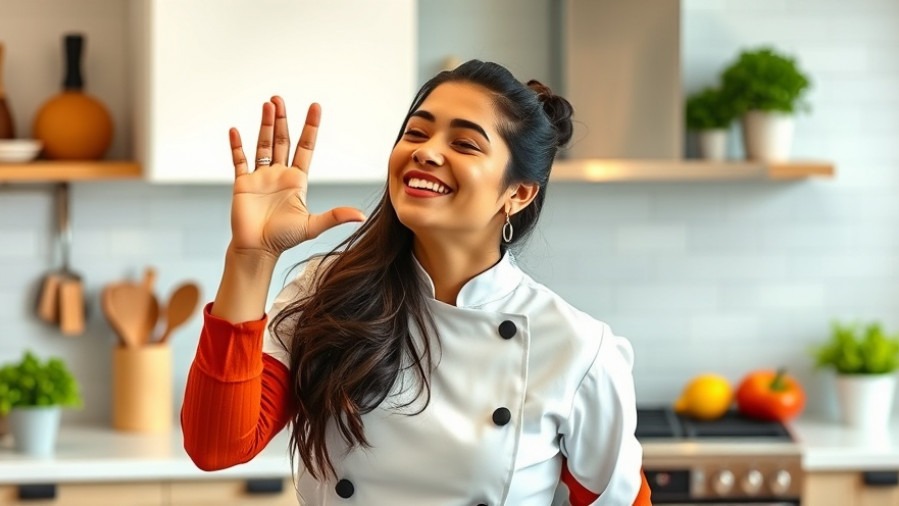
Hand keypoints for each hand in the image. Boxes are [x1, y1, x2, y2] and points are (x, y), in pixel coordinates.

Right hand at [228, 96, 365, 258]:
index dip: (310, 127)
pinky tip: (235, 130)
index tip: (315, 107)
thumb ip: (335, 216)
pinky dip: (237, 146)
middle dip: (281, 119)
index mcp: (297, 180)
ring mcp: (260, 177)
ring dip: (264, 125)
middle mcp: (279, 174)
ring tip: (266, 105)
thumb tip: (360, 217)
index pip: (305, 147)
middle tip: (278, 98)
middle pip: (282, 140)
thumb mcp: (312, 225)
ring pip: (263, 145)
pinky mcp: (243, 184)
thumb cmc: (284, 239)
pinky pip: (240, 160)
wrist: (258, 250)